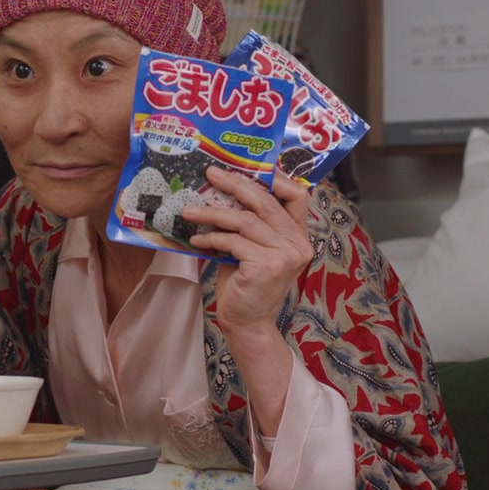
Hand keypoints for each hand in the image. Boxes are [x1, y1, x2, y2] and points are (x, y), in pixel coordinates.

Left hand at [185, 166, 311, 337]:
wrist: (247, 323)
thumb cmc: (245, 283)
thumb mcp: (251, 248)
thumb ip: (248, 222)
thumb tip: (220, 189)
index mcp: (298, 234)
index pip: (298, 195)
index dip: (275, 176)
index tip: (246, 166)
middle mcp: (298, 243)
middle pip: (266, 200)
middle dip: (235, 184)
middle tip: (210, 174)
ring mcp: (286, 255)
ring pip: (245, 220)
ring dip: (212, 213)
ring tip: (189, 211)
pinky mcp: (267, 266)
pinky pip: (233, 241)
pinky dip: (211, 238)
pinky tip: (196, 239)